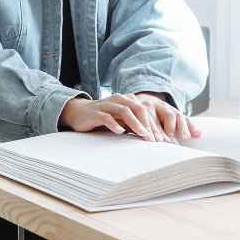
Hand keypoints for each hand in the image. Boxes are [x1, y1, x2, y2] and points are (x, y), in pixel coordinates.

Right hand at [58, 92, 200, 142]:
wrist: (79, 113)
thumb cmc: (103, 118)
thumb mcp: (121, 121)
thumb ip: (134, 125)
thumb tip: (152, 137)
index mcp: (127, 100)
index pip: (144, 111)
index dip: (153, 124)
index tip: (160, 139)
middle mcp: (118, 100)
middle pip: (138, 108)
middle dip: (147, 124)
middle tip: (155, 138)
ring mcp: (106, 105)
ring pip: (124, 111)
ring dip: (135, 123)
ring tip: (142, 134)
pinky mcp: (95, 113)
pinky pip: (106, 117)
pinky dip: (114, 124)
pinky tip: (120, 131)